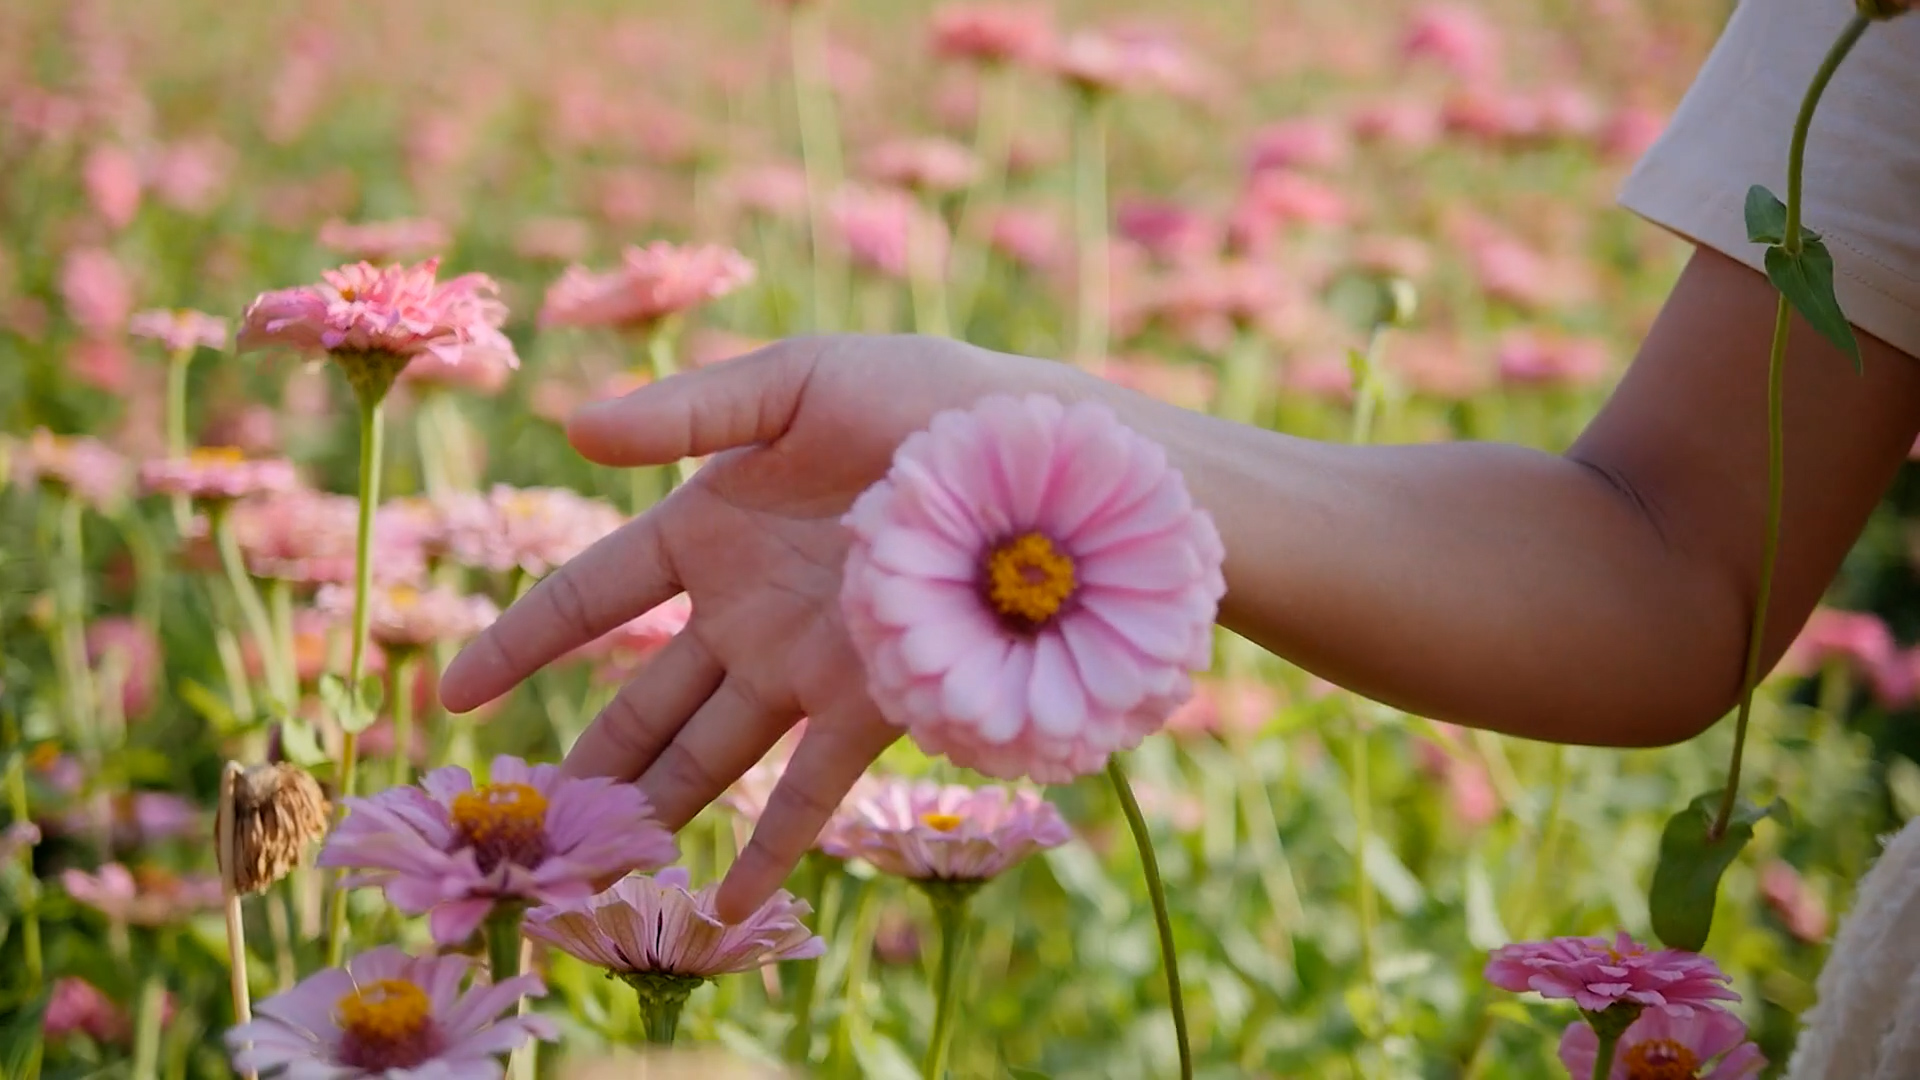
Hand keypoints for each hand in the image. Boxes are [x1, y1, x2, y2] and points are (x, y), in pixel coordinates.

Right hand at [439, 334, 1091, 920]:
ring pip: (707, 755)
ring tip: (595, 877)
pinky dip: (767, 850)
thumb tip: (573, 432)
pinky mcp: (873, 703)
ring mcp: (805, 664)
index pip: (589, 596)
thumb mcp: (798, 380)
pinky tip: (720, 910)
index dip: (520, 645)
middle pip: (641, 698)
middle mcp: (745, 609)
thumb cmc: (924, 397)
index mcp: (711, 527)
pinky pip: (807, 790)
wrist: (1048, 451)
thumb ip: (688, 413)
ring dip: (655, 811)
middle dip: (588, 760)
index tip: (454, 701)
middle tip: (528, 827)